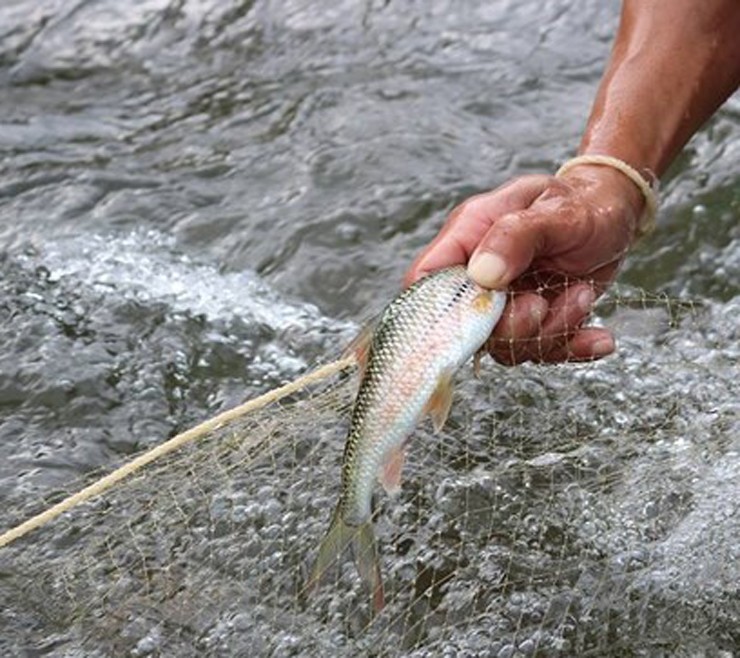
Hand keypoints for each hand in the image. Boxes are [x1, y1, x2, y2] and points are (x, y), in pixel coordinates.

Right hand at [404, 165, 644, 364]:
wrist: (613, 214)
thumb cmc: (580, 203)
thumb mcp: (554, 210)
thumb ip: (515, 236)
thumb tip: (482, 275)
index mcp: (468, 238)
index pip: (424, 280)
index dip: (435, 310)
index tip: (477, 315)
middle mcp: (479, 276)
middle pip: (467, 327)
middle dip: (512, 327)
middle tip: (543, 302)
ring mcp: (505, 305)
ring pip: (507, 346)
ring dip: (552, 330)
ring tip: (584, 294)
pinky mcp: (533, 324)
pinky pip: (543, 352)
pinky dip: (574, 348)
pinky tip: (600, 338)